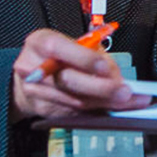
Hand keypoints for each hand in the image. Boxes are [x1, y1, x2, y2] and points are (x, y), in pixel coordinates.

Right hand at [11, 28, 148, 120]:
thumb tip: (117, 76)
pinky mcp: (42, 109)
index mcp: (40, 43)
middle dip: (100, 87)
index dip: (83, 58)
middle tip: (124, 92)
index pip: (58, 48)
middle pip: (67, 80)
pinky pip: (74, 113)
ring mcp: (35, 91)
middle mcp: (33, 67)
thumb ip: (94, 55)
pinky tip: (112, 108)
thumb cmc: (58, 56)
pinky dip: (96, 111)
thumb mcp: (74, 44)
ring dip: (103, 103)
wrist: (31, 76)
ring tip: (125, 102)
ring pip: (73, 101)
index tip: (105, 67)